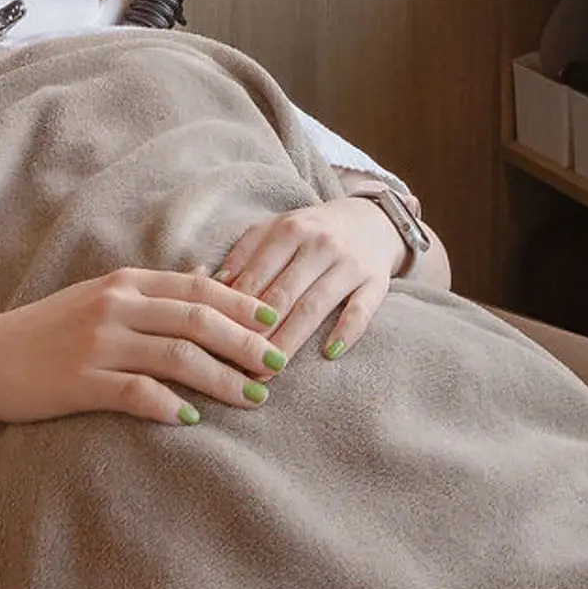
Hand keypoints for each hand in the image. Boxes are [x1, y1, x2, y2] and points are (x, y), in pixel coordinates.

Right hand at [0, 268, 282, 426]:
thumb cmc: (48, 329)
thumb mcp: (101, 295)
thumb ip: (153, 289)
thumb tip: (206, 277)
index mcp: (125, 282)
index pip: (199, 288)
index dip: (243, 307)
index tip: (277, 324)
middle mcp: (116, 306)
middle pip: (198, 320)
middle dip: (245, 343)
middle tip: (279, 365)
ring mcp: (98, 343)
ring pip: (177, 357)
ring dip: (222, 379)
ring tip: (253, 398)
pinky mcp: (80, 381)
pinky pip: (136, 393)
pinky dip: (170, 405)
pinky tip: (194, 420)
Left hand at [212, 196, 405, 363]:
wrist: (372, 218)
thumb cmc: (312, 232)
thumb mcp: (277, 231)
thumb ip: (245, 255)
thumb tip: (210, 286)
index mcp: (289, 229)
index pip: (256, 275)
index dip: (233, 310)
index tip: (216, 341)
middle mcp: (320, 243)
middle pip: (282, 294)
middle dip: (258, 332)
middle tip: (238, 365)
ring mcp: (350, 262)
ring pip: (316, 305)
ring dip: (291, 340)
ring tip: (270, 370)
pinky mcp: (377, 280)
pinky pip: (362, 309)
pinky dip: (347, 330)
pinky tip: (329, 353)